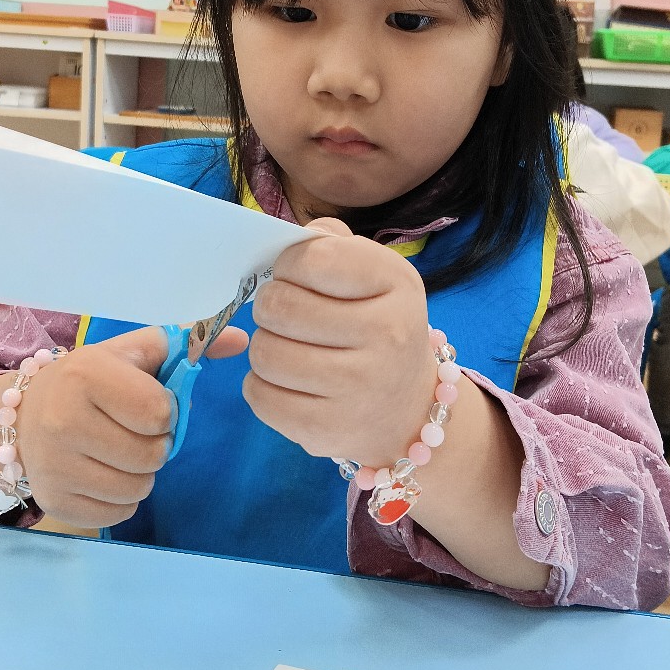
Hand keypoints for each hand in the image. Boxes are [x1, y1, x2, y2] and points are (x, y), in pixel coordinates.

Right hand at [17, 324, 246, 527]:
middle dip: (154, 445)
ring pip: (138, 490)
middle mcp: (63, 421)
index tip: (145, 405)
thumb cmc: (91, 380)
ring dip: (140, 474)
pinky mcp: (54, 501)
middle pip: (152, 456)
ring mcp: (55, 466)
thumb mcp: (134, 353)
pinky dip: (120, 500)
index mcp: (87, 375)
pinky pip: (118, 514)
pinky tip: (101, 473)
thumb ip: (187, 344)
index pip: (159, 412)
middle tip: (131, 431)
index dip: (164, 413)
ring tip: (117, 452)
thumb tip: (241, 338)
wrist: (24, 413)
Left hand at [244, 219, 436, 466]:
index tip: (297, 276)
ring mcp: (360, 388)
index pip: (313, 258)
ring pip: (264, 353)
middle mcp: (387, 335)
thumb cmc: (379, 326)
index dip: (289, 264)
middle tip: (288, 315)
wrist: (410, 408)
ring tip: (289, 348)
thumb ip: (331, 243)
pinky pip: (259, 396)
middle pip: (279, 306)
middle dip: (272, 306)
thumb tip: (285, 238)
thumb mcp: (375, 274)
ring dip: (266, 347)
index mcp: (397, 284)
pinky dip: (262, 386)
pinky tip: (288, 382)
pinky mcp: (330, 430)